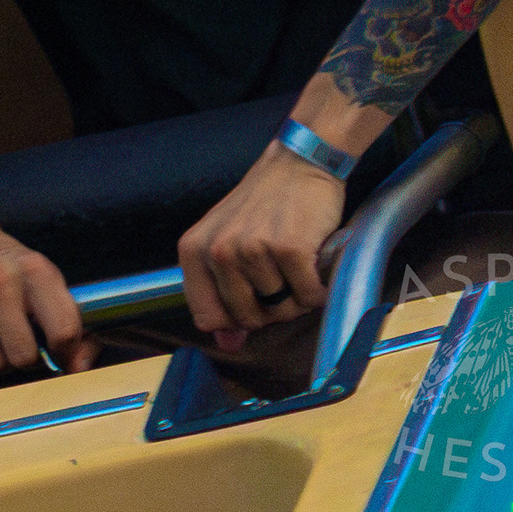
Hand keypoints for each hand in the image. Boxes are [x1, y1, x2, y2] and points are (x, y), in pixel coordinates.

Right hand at [0, 215, 91, 376]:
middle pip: (23, 356)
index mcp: (35, 269)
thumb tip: (78, 367)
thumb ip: (74, 329)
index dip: (65, 353)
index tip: (58, 353)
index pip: (63, 332)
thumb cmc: (13, 274)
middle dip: (27, 360)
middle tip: (24, 348)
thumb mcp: (49, 287)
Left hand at [179, 147, 343, 348]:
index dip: (234, 321)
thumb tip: (228, 345)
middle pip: (249, 318)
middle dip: (271, 308)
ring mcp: (252, 250)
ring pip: (281, 310)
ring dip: (296, 295)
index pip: (206, 317)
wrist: (297, 166)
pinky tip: (314, 262)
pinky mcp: (288, 250)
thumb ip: (221, 292)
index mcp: (194, 251)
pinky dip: (318, 289)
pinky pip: (309, 298)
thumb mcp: (227, 242)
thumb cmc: (263, 207)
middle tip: (280, 276)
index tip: (251, 303)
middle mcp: (218, 251)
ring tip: (294, 261)